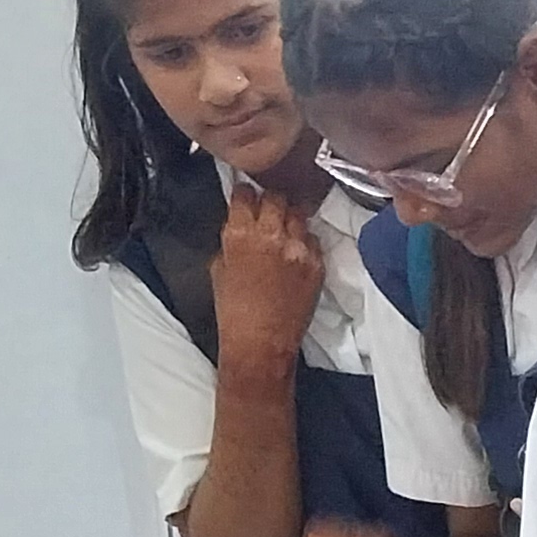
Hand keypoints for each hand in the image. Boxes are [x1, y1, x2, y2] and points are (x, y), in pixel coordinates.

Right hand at [212, 174, 325, 372]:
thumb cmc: (234, 310)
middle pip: (276, 197)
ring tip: (284, 231)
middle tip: (268, 211)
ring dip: (290, 218)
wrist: (261, 343)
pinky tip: (296, 254)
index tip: (247, 198)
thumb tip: (240, 225)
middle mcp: (271, 235)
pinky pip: (313, 239)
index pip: (245, 193)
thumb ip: (231, 239)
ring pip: (298, 213)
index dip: (245, 195)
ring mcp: (298, 248)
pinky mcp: (317, 263)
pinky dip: (305, 242)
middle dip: (270, 202)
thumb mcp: (219, 267)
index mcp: (239, 233)